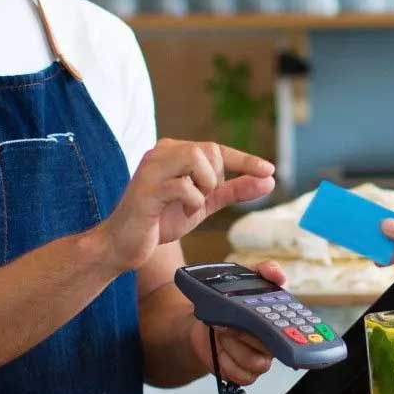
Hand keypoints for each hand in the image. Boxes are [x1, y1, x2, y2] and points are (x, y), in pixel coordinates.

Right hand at [96, 141, 275, 272]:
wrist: (124, 245)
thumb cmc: (160, 220)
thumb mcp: (203, 204)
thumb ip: (233, 190)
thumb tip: (268, 179)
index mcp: (174, 151)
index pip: (217, 148)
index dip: (245, 159)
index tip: (269, 170)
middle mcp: (161, 152)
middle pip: (209, 150)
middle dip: (215, 180)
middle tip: (202, 199)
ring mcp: (152, 168)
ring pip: (196, 159)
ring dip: (204, 186)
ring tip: (191, 204)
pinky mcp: (146, 189)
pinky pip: (183, 186)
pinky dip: (191, 202)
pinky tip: (180, 212)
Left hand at [190, 260, 286, 385]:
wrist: (201, 319)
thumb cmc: (227, 299)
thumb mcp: (245, 276)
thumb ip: (263, 270)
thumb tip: (279, 275)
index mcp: (277, 321)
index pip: (292, 330)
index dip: (289, 334)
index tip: (274, 329)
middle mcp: (271, 342)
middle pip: (272, 349)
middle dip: (248, 336)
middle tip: (232, 325)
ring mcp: (258, 359)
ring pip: (257, 364)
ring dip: (234, 348)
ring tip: (222, 333)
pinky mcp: (242, 372)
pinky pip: (242, 377)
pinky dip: (227, 364)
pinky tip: (220, 351)